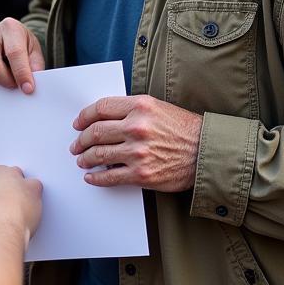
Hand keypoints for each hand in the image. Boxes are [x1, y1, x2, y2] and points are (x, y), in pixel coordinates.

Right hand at [0, 18, 44, 93]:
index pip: (14, 53)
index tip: (28, 89)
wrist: (8, 39)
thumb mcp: (35, 52)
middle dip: (5, 81)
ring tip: (4, 77)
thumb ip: (34, 67)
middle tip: (14, 85)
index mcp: (9, 27)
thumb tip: (27, 85)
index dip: (21, 74)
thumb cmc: (22, 46)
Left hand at [70, 95, 202, 191]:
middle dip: (81, 140)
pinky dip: (96, 177)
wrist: (207, 154)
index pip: (101, 108)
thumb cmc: (185, 130)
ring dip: (86, 158)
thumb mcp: (158, 108)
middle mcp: (137, 127)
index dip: (84, 116)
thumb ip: (132, 110)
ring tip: (82, 160)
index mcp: (140, 106)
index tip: (78, 123)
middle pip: (96, 132)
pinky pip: (110, 176)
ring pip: (99, 154)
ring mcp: (138, 152)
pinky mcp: (142, 175)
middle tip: (76, 145)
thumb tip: (104, 119)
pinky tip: (91, 177)